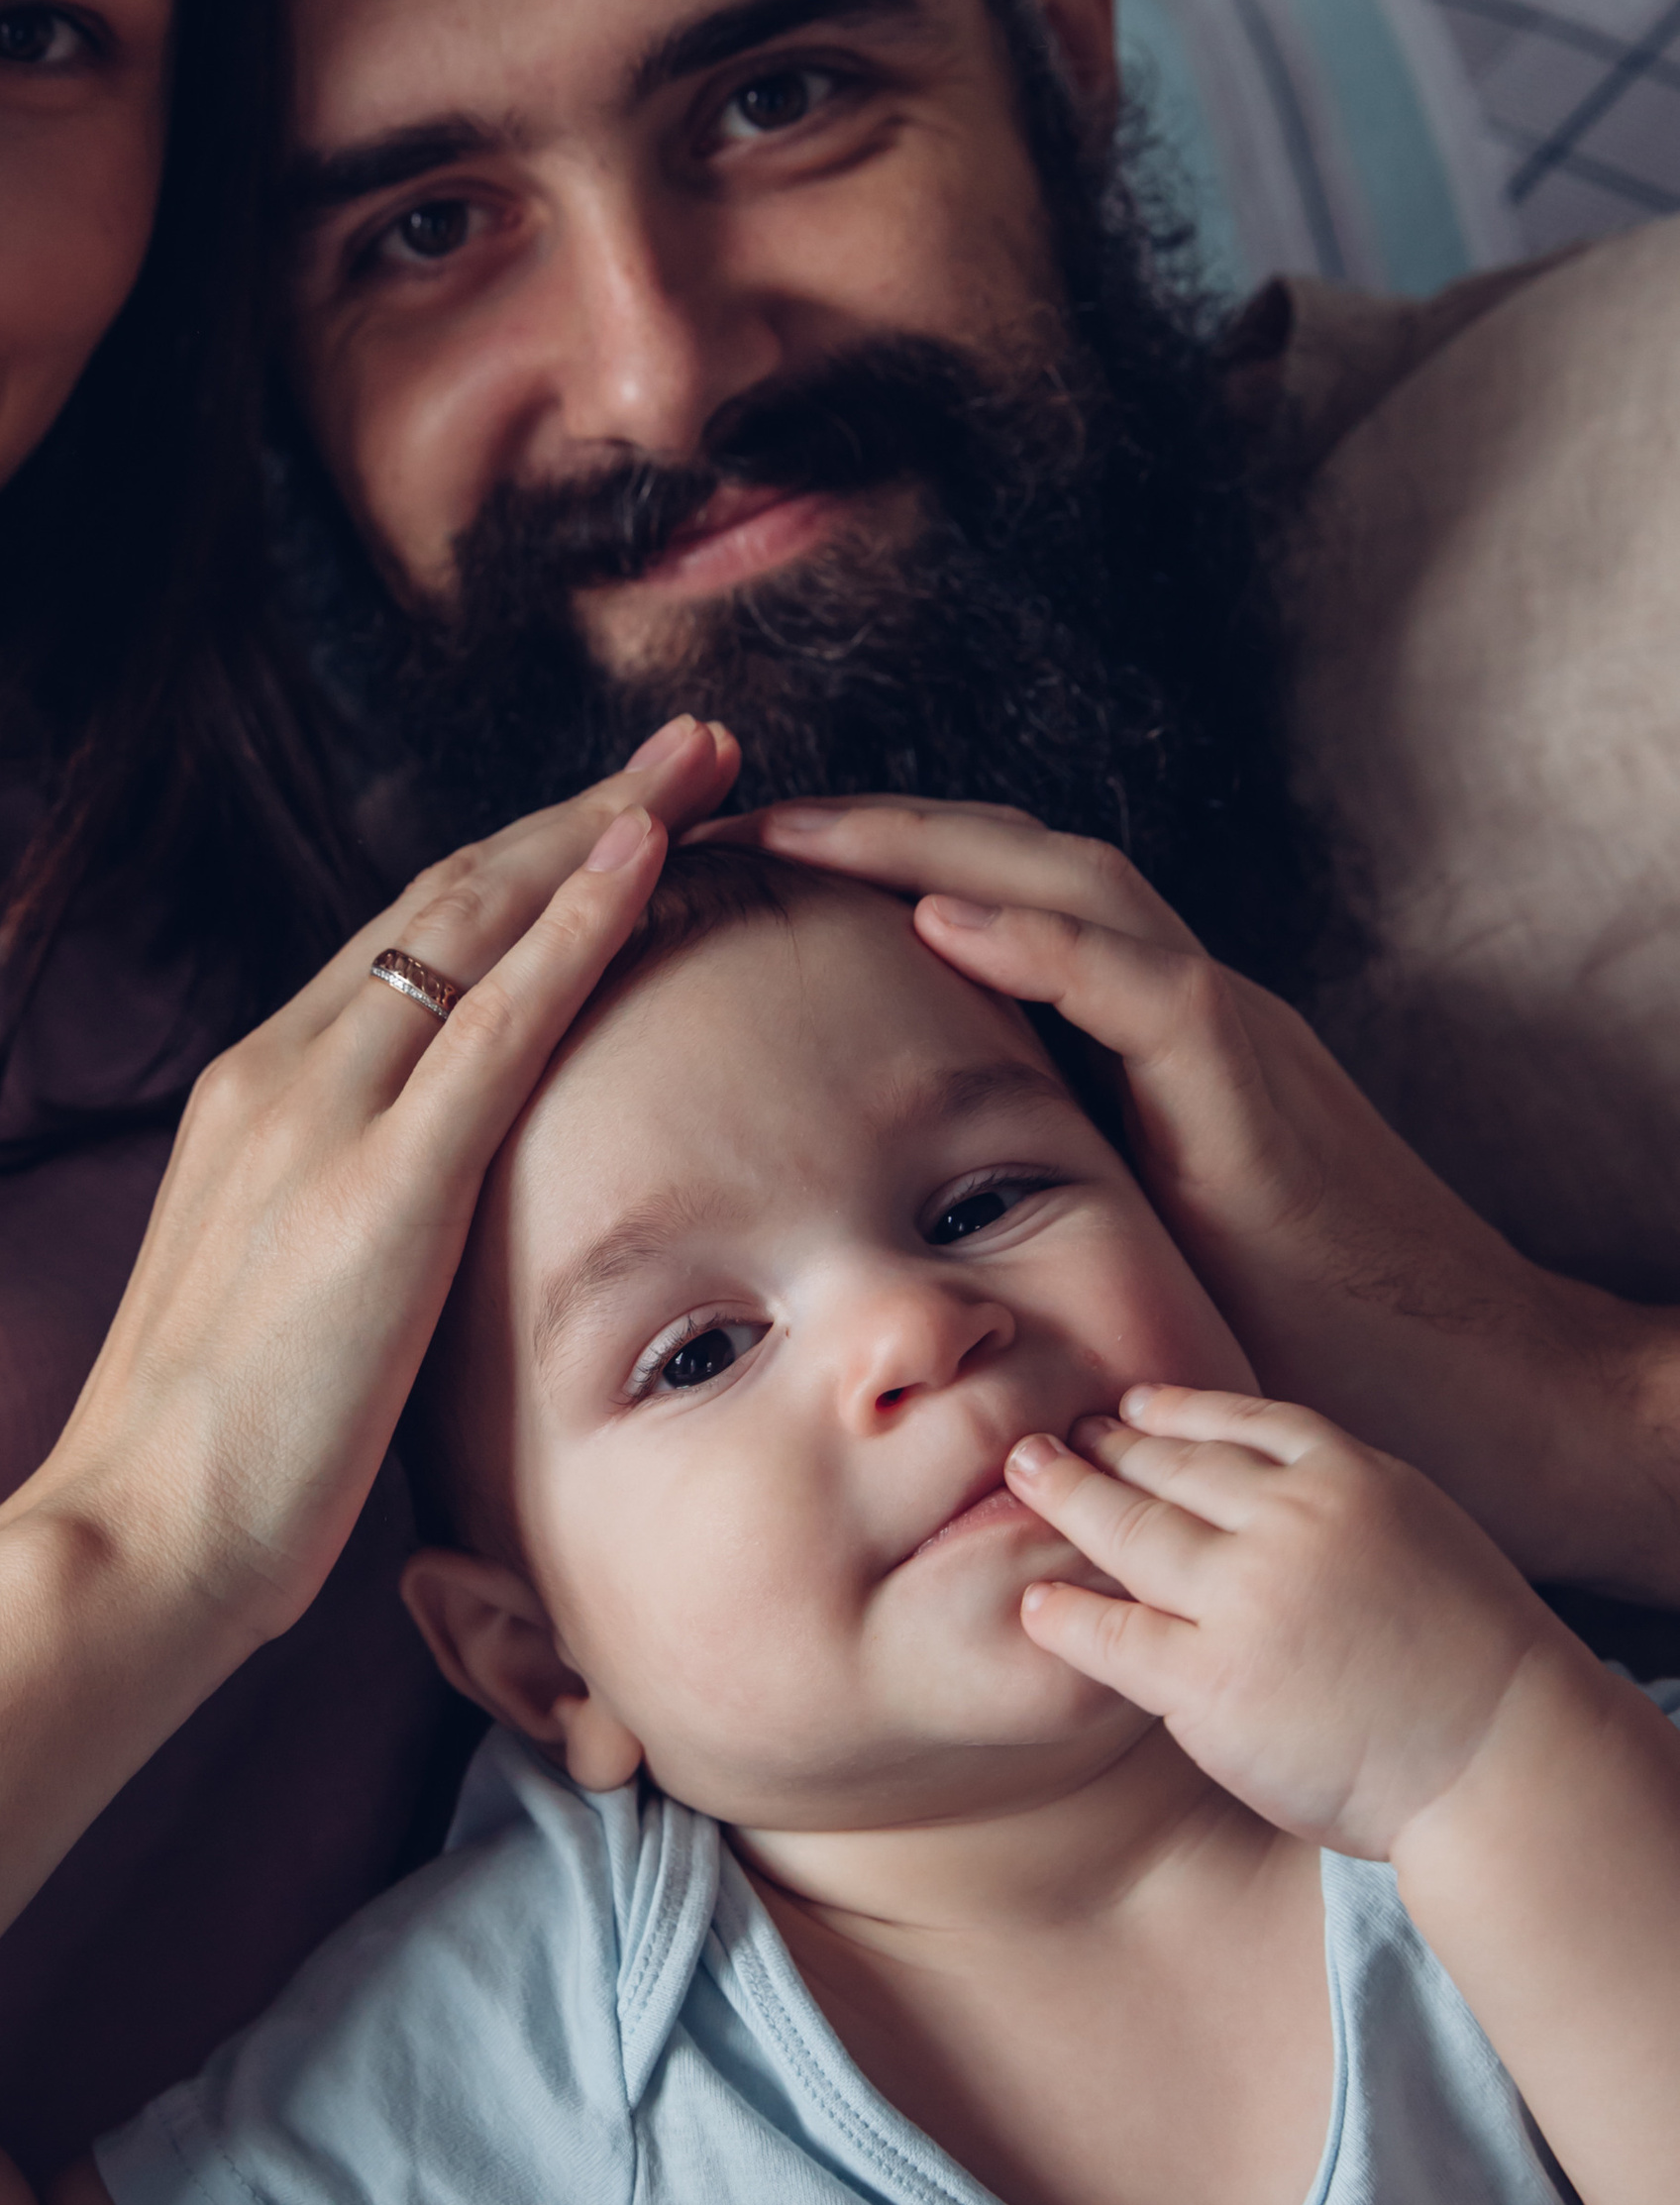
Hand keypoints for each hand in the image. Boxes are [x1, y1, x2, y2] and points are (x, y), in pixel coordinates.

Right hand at [6, 720, 738, 1656]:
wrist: (128, 1538)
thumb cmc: (205, 1469)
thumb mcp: (279, 1310)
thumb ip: (344, 1239)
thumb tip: (427, 1246)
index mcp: (253, 1100)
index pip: (404, 944)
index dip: (519, 869)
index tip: (612, 821)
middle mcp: (278, 1074)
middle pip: (447, 898)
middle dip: (576, 813)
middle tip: (690, 746)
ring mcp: (322, 1118)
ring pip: (476, 922)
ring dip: (599, 827)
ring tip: (702, 761)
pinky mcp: (379, 1185)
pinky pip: (498, 1021)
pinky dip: (577, 924)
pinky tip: (646, 859)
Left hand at [710, 797, 1679, 1596]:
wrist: (1476, 1389)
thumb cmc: (1303, 1353)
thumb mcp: (1127, 1266)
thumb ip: (1033, 1222)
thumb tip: (895, 1263)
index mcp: (1143, 1043)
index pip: (998, 909)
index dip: (876, 873)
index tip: (749, 875)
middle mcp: (1181, 1009)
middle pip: (1014, 860)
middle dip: (871, 825)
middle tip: (729, 816)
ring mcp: (1223, 1032)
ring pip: (1067, 881)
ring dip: (922, 844)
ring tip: (796, 827)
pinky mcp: (1251, 1085)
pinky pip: (1136, 984)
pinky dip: (1034, 939)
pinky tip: (933, 916)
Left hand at [1005, 1388, 1578, 1858]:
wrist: (1507, 1764)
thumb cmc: (1475, 1666)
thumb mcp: (1424, 1535)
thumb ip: (1344, 1502)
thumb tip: (1266, 1482)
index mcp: (1353, 1480)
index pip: (1241, 1423)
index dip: (1174, 1410)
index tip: (1130, 1404)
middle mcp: (1294, 1523)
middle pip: (1171, 1466)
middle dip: (1101, 1445)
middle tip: (1046, 1435)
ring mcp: (1248, 1599)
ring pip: (1129, 1529)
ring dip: (1064, 1494)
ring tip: (1023, 1476)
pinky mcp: (1213, 1681)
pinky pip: (1113, 1634)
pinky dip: (1065, 1612)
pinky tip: (1034, 1601)